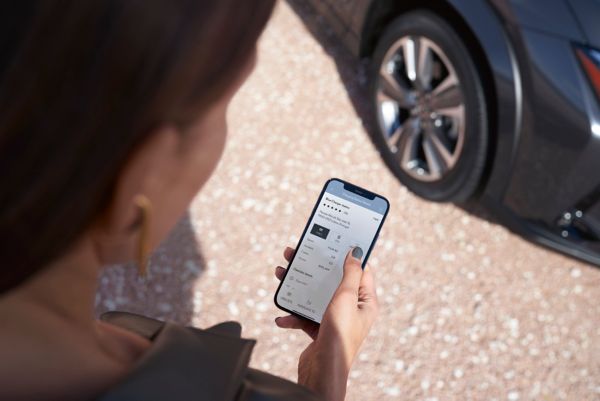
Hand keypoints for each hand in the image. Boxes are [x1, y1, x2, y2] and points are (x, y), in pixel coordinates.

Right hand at [274, 246, 378, 400]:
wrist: (322, 373)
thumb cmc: (339, 336)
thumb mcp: (346, 298)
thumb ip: (350, 274)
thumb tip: (356, 252)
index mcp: (365, 302)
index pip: (359, 271)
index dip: (346, 255)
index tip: (332, 241)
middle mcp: (351, 310)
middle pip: (331, 281)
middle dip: (312, 268)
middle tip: (294, 253)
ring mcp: (334, 320)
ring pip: (314, 296)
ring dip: (297, 287)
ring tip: (281, 274)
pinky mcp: (319, 331)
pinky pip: (304, 317)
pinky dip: (293, 315)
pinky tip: (282, 317)